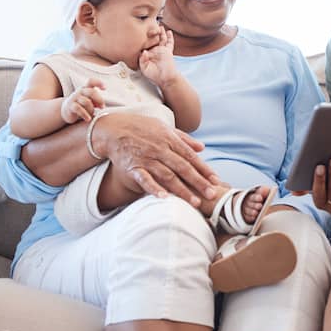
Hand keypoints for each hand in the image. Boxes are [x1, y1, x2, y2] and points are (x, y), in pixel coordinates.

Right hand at [61, 78, 104, 123]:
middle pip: (91, 92)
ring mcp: (74, 98)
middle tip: (102, 107)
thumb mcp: (90, 101)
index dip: (98, 83)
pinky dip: (85, 114)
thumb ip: (96, 101)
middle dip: (99, 100)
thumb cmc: (81, 105)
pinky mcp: (70, 106)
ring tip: (92, 114)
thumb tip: (102, 106)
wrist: (66, 110)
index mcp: (85, 88)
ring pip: (86, 102)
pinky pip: (79, 109)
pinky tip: (88, 119)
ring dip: (92, 109)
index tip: (105, 88)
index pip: (91, 81)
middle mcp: (80, 92)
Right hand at [94, 113, 220, 207]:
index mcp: (169, 140)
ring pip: (167, 176)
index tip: (216, 181)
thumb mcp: (164, 128)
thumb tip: (201, 147)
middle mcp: (160, 149)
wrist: (113, 129)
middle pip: (183, 168)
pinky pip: (145, 180)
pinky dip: (154, 189)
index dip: (204, 169)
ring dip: (182, 190)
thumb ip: (183, 139)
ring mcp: (147, 159)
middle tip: (212, 195)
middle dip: (198, 182)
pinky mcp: (133, 167)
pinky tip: (164, 198)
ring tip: (194, 202)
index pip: (191, 157)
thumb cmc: (141, 128)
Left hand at [139, 29, 177, 85]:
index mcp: (146, 54)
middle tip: (148, 24)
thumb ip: (142, 60)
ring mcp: (161, 50)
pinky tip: (169, 31)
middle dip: (150, 32)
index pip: (143, 44)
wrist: (165, 78)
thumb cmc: (154, 75)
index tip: (137, 32)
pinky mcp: (167, 51)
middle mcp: (153, 51)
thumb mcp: (144, 69)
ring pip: (160, 39)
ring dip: (160, 32)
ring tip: (159, 26)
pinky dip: (169, 37)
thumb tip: (144, 51)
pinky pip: (169, 43)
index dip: (140, 38)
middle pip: (152, 39)